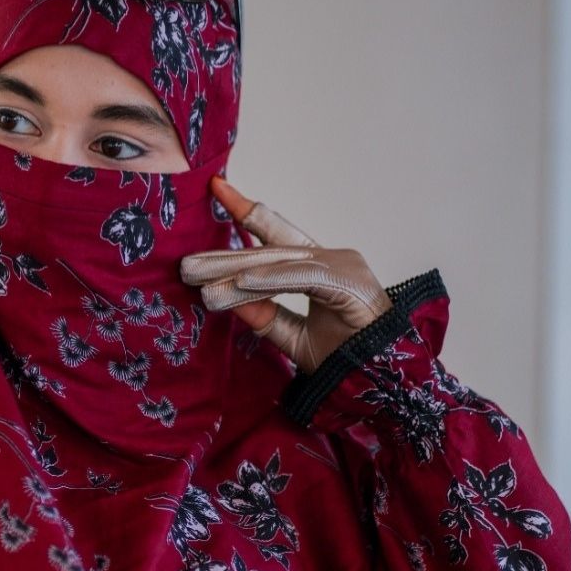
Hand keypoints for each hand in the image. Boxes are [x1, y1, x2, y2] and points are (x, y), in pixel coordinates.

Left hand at [179, 175, 391, 374]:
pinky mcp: (348, 281)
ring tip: (200, 280)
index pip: (277, 235)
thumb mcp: (293, 336)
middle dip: (226, 257)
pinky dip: (269, 279)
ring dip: (236, 272)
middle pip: (269, 251)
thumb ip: (264, 316)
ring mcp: (341, 265)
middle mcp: (330, 258)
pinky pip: (300, 277)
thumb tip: (223, 297)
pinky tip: (241, 282)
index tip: (218, 189)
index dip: (247, 213)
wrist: (384, 381)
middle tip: (186, 265)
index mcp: (319, 267)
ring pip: (279, 263)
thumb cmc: (346, 358)